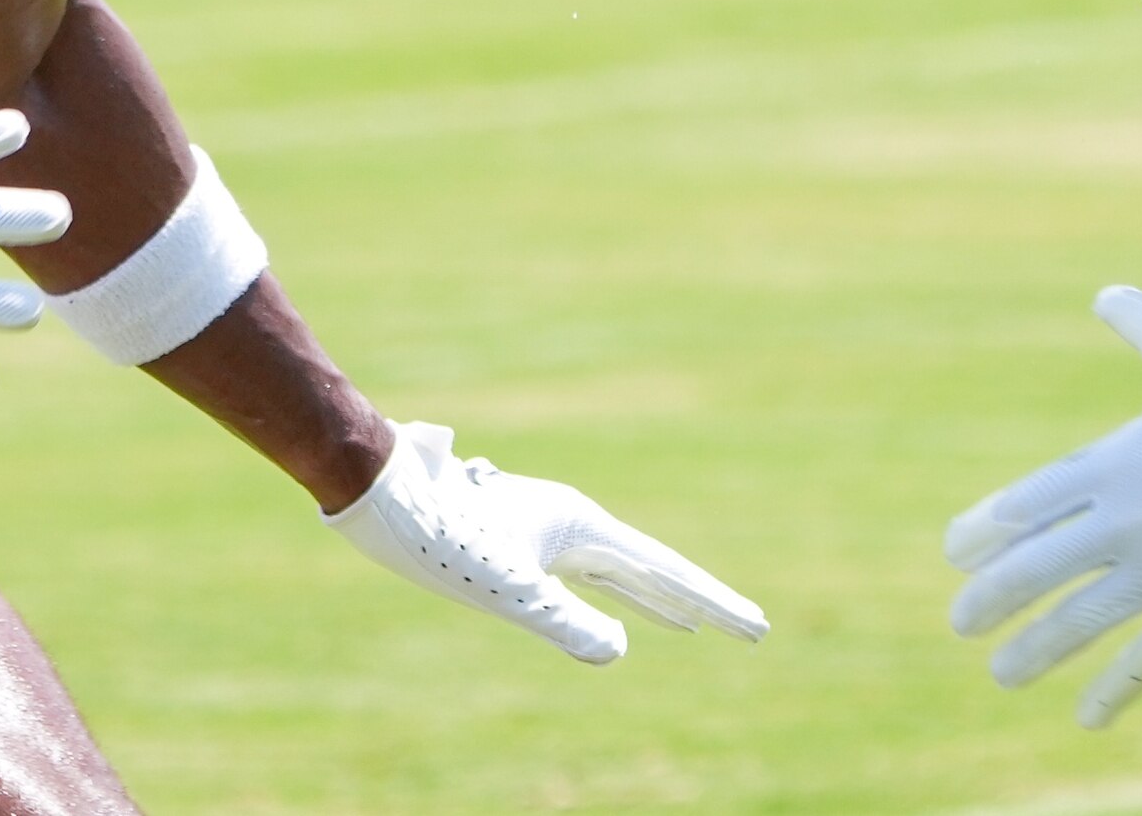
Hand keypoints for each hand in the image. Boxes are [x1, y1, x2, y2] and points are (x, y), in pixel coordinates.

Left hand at [324, 420, 768, 662]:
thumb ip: (562, 621)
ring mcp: (552, 530)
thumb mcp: (506, 589)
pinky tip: (625, 609)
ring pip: (624, 572)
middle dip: (702, 604)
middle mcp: (575, 523)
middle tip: (754, 631)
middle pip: (655, 570)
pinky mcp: (527, 542)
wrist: (383, 488)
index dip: (713, 605)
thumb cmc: (441, 535)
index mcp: (582, 527)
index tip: (757, 628)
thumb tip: (616, 653)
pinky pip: (591, 575)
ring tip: (700, 624)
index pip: (665, 573)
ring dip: (665, 599)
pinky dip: (622, 594)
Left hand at [946, 287, 1141, 727]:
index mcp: (1117, 461)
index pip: (1029, 504)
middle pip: (1039, 567)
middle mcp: (1127, 519)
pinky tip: (1088, 717)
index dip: (989, 530)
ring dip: (1039, 648)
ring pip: (1083, 618)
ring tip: (1001, 672)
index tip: (957, 550)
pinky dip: (1120, 687)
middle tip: (960, 621)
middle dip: (996, 595)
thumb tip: (1110, 294)